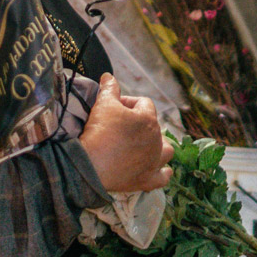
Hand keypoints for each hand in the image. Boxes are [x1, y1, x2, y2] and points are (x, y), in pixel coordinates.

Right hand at [80, 73, 173, 192]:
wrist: (89, 164)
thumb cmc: (99, 131)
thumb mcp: (103, 104)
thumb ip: (109, 88)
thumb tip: (108, 76)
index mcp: (148, 120)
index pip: (144, 103)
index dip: (128, 102)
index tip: (114, 107)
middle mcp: (156, 140)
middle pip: (154, 126)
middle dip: (140, 124)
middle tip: (120, 127)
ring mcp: (154, 161)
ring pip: (167, 151)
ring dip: (159, 147)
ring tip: (144, 146)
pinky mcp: (148, 180)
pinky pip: (163, 177)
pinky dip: (162, 173)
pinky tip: (157, 170)